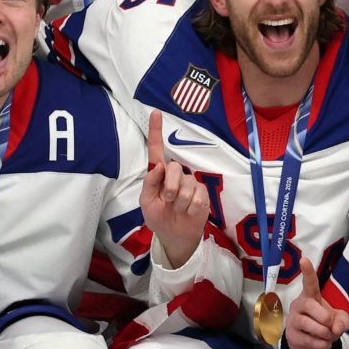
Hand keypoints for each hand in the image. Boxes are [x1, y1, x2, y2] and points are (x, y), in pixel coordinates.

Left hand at [139, 110, 208, 268]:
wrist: (175, 236)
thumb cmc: (158, 216)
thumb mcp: (146, 202)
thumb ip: (149, 183)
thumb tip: (160, 165)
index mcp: (159, 175)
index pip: (157, 150)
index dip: (156, 131)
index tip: (156, 113)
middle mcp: (175, 175)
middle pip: (174, 168)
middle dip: (170, 187)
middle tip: (169, 201)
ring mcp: (190, 183)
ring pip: (187, 184)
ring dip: (180, 202)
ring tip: (178, 209)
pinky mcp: (202, 193)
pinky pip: (198, 196)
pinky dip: (191, 208)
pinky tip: (189, 212)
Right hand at [283, 257, 348, 348]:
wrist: (307, 341)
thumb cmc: (322, 323)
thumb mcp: (338, 319)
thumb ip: (343, 321)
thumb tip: (335, 328)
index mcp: (311, 296)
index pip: (309, 282)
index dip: (308, 271)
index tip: (304, 260)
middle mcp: (299, 305)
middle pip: (311, 306)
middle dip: (326, 318)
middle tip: (331, 325)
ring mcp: (293, 320)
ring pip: (310, 325)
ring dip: (326, 333)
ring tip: (328, 335)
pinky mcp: (292, 335)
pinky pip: (311, 340)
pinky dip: (323, 344)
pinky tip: (323, 342)